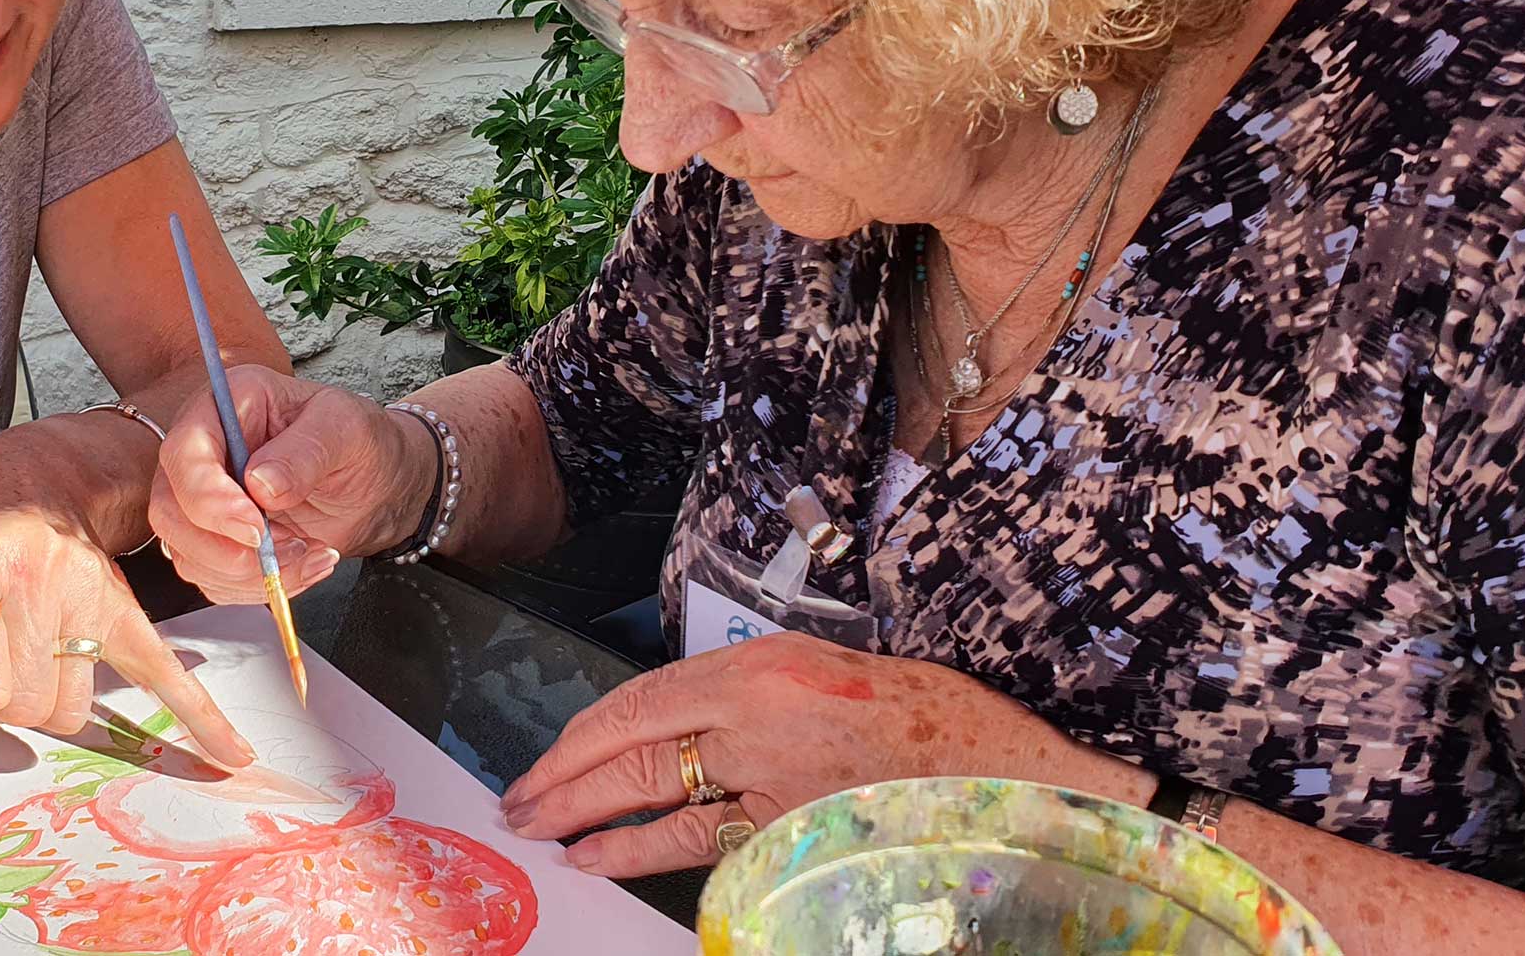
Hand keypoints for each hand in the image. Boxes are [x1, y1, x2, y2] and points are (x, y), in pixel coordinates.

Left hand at [0, 417, 255, 767]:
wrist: (39, 469)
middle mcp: (31, 580)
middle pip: (20, 703)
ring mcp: (85, 595)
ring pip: (70, 704)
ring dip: (43, 702)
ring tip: (23, 665)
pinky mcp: (121, 607)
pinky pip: (163, 668)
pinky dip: (199, 716)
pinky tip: (229, 753)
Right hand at [148, 365, 430, 604]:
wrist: (378, 484)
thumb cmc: (360, 442)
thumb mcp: (346, 430)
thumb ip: (305, 452)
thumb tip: (259, 484)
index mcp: (228, 404)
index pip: (184, 453)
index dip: (208, 497)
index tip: (253, 527)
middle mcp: (206, 452)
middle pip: (170, 510)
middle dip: (223, 547)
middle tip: (284, 550)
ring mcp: (205, 500)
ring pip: (187, 553)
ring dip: (248, 573)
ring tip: (311, 553)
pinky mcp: (217, 540)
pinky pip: (213, 579)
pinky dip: (258, 587)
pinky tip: (305, 564)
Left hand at [500, 631, 1153, 876]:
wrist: (1006, 764)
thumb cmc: (920, 714)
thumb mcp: (822, 671)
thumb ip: (746, 693)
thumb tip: (670, 727)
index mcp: (763, 666)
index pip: (643, 697)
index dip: (583, 733)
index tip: (547, 754)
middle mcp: (761, 716)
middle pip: (633, 748)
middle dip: (563, 777)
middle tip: (518, 801)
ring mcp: (776, 779)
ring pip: (655, 798)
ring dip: (586, 816)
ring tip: (542, 831)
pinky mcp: (795, 830)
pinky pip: (703, 843)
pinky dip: (642, 850)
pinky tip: (601, 858)